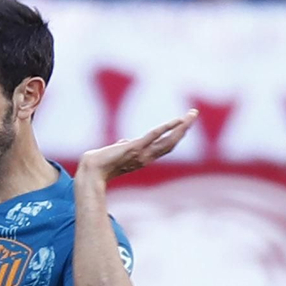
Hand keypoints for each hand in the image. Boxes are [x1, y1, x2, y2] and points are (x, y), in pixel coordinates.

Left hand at [77, 110, 198, 184]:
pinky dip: (166, 128)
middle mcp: (146, 158)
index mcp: (143, 158)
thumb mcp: (115, 153)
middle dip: (184, 128)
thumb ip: (123, 146)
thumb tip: (123, 142)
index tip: (184, 124)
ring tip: (192, 115)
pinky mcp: (135, 147)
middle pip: (171, 143)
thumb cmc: (100, 164)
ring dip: (182, 127)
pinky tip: (177, 121)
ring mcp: (141, 153)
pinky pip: (154, 137)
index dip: (175, 135)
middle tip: (194, 114)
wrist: (91, 171)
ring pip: (168, 141)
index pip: (164, 146)